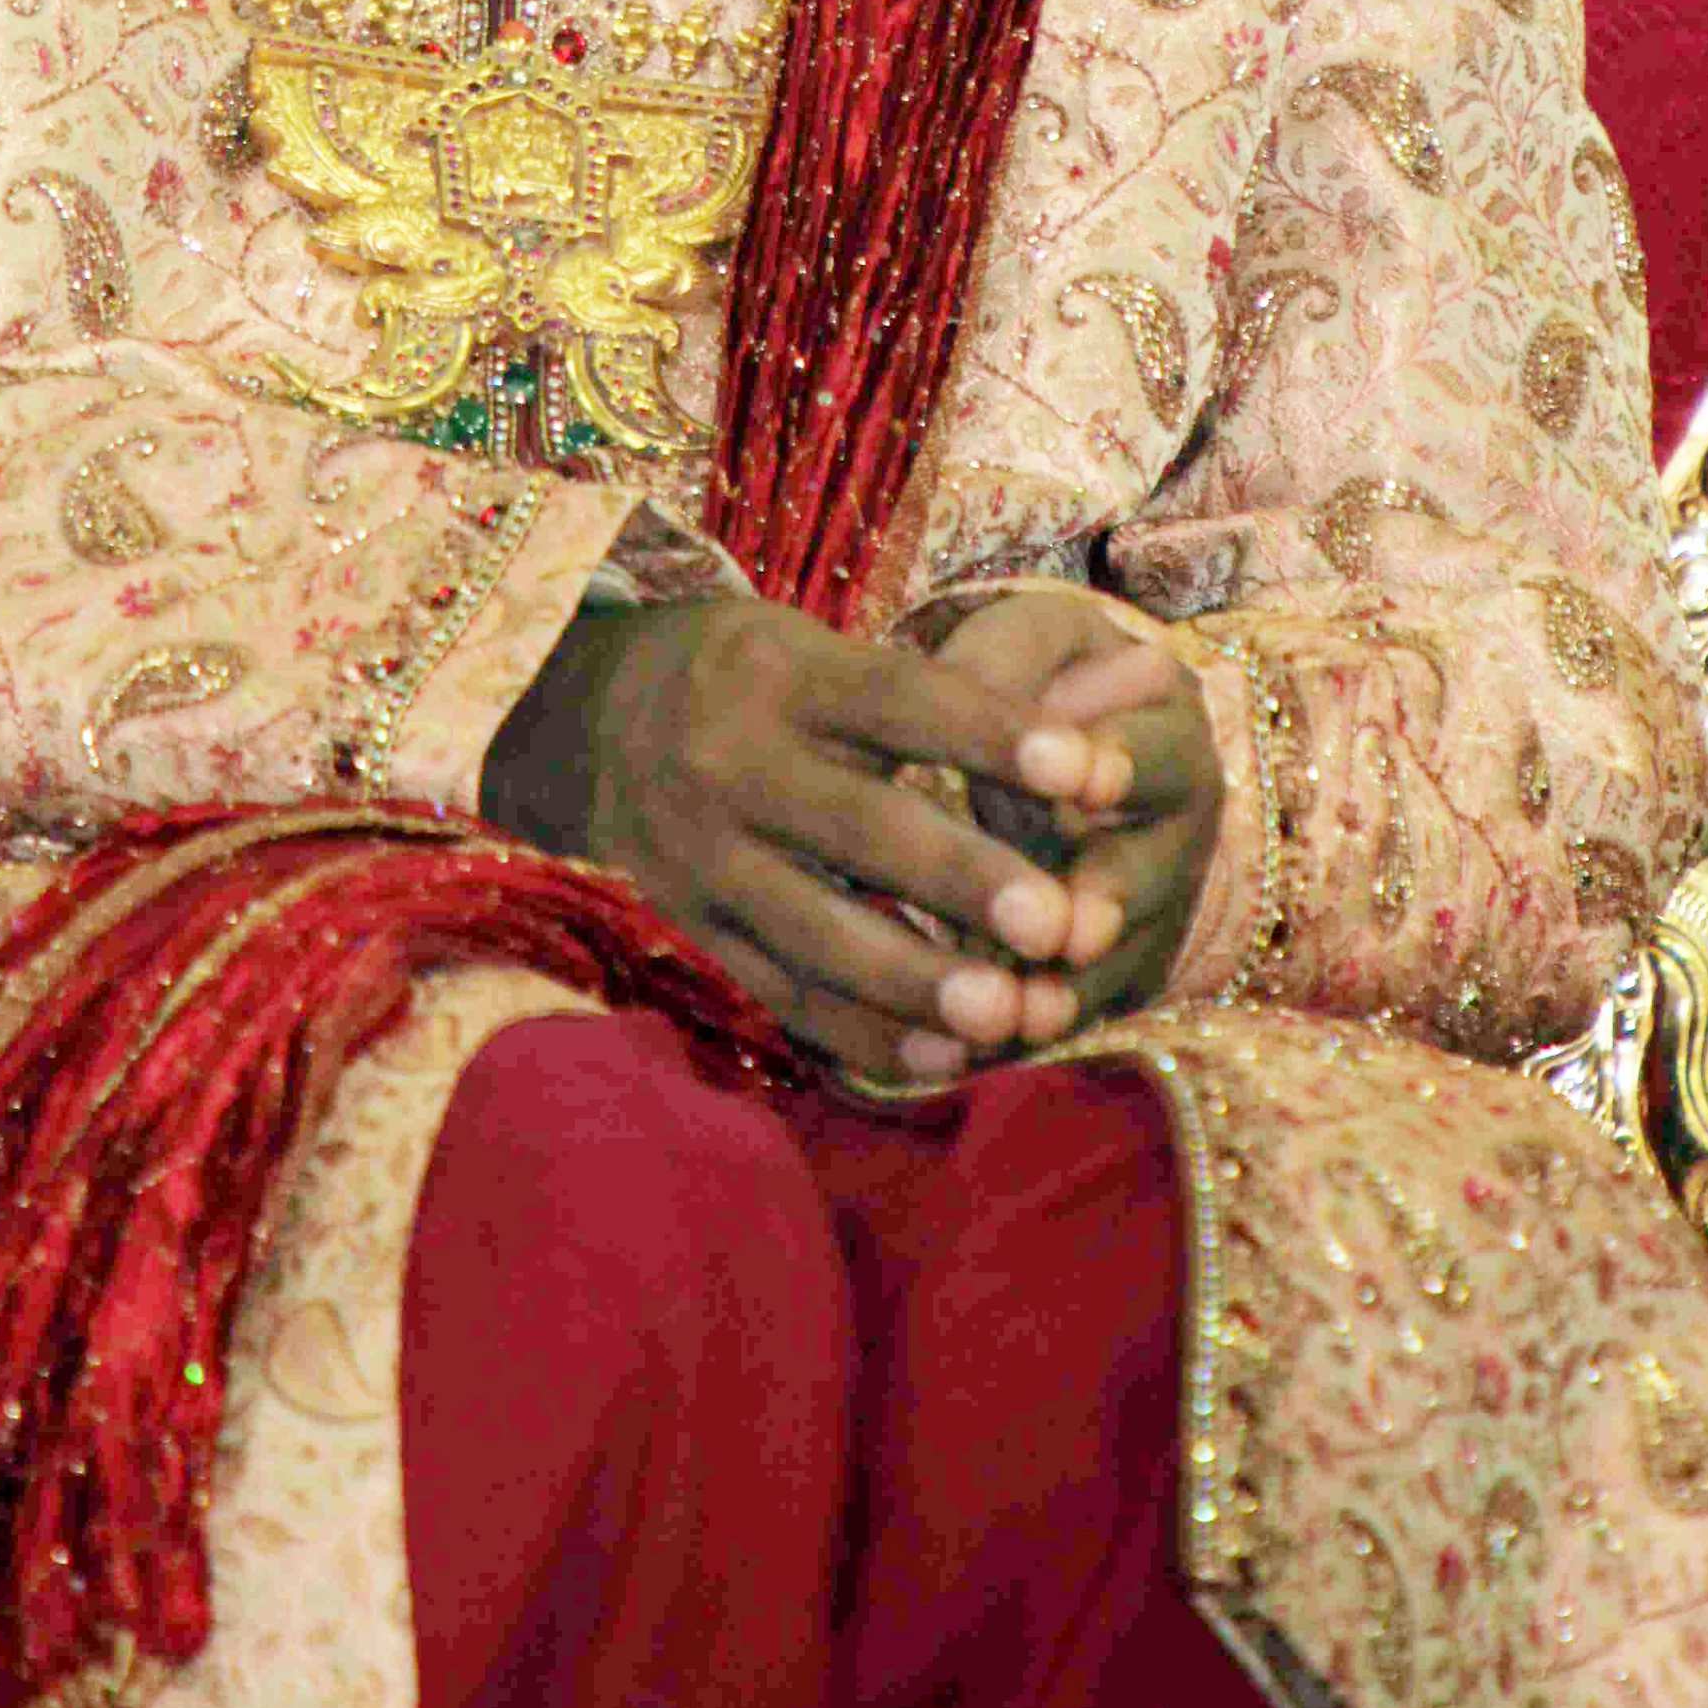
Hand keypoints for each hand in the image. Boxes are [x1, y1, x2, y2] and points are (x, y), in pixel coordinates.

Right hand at [476, 585, 1147, 1096]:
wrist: (582, 714)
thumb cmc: (751, 676)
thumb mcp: (820, 648)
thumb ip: (953, 695)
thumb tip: (1125, 716)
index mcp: (782, 673)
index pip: (901, 698)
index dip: (997, 734)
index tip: (1092, 770)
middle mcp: (734, 760)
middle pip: (861, 825)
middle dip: (966, 879)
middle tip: (1063, 923)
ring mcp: (701, 853)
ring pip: (818, 929)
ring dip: (921, 980)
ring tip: (1014, 1014)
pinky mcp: (686, 925)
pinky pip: (778, 992)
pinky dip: (861, 1030)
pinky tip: (942, 1060)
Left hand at [909, 587, 1223, 1036]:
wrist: (1047, 756)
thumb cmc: (1034, 679)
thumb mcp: (1028, 643)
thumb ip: (1002, 659)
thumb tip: (962, 695)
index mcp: (1169, 736)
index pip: (1156, 752)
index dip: (1118, 762)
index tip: (1072, 771)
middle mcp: (1176, 836)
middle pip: (1150, 877)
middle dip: (1107, 901)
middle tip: (1069, 926)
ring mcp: (1148, 919)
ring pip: (1114, 964)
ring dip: (1069, 991)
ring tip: (1022, 1013)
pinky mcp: (1109, 982)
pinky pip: (1074, 1016)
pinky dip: (1029, 1035)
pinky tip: (976, 1051)